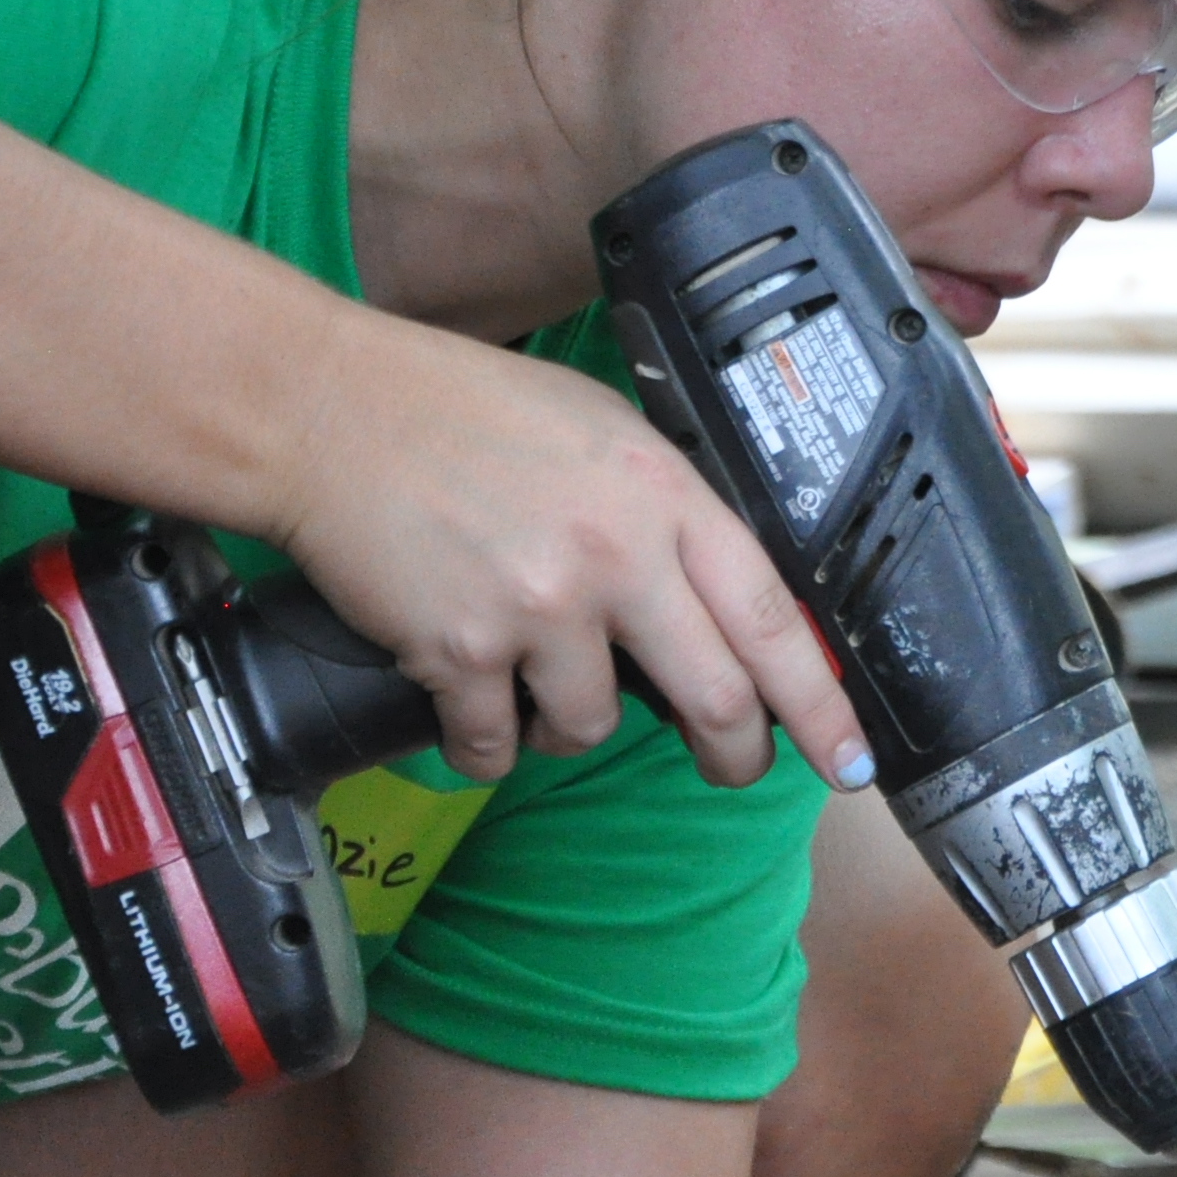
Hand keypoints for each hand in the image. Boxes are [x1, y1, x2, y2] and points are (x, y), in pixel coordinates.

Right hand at [267, 306, 871, 790]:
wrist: (329, 410)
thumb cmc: (463, 411)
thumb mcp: (601, 432)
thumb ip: (666, 512)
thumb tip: (723, 599)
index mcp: (663, 497)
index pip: (773, 618)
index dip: (819, 702)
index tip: (847, 757)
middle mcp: (615, 557)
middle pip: (716, 699)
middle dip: (735, 754)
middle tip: (731, 766)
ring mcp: (537, 608)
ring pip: (593, 729)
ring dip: (572, 727)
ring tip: (538, 683)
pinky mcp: (458, 651)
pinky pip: (495, 747)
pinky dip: (485, 743)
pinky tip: (468, 704)